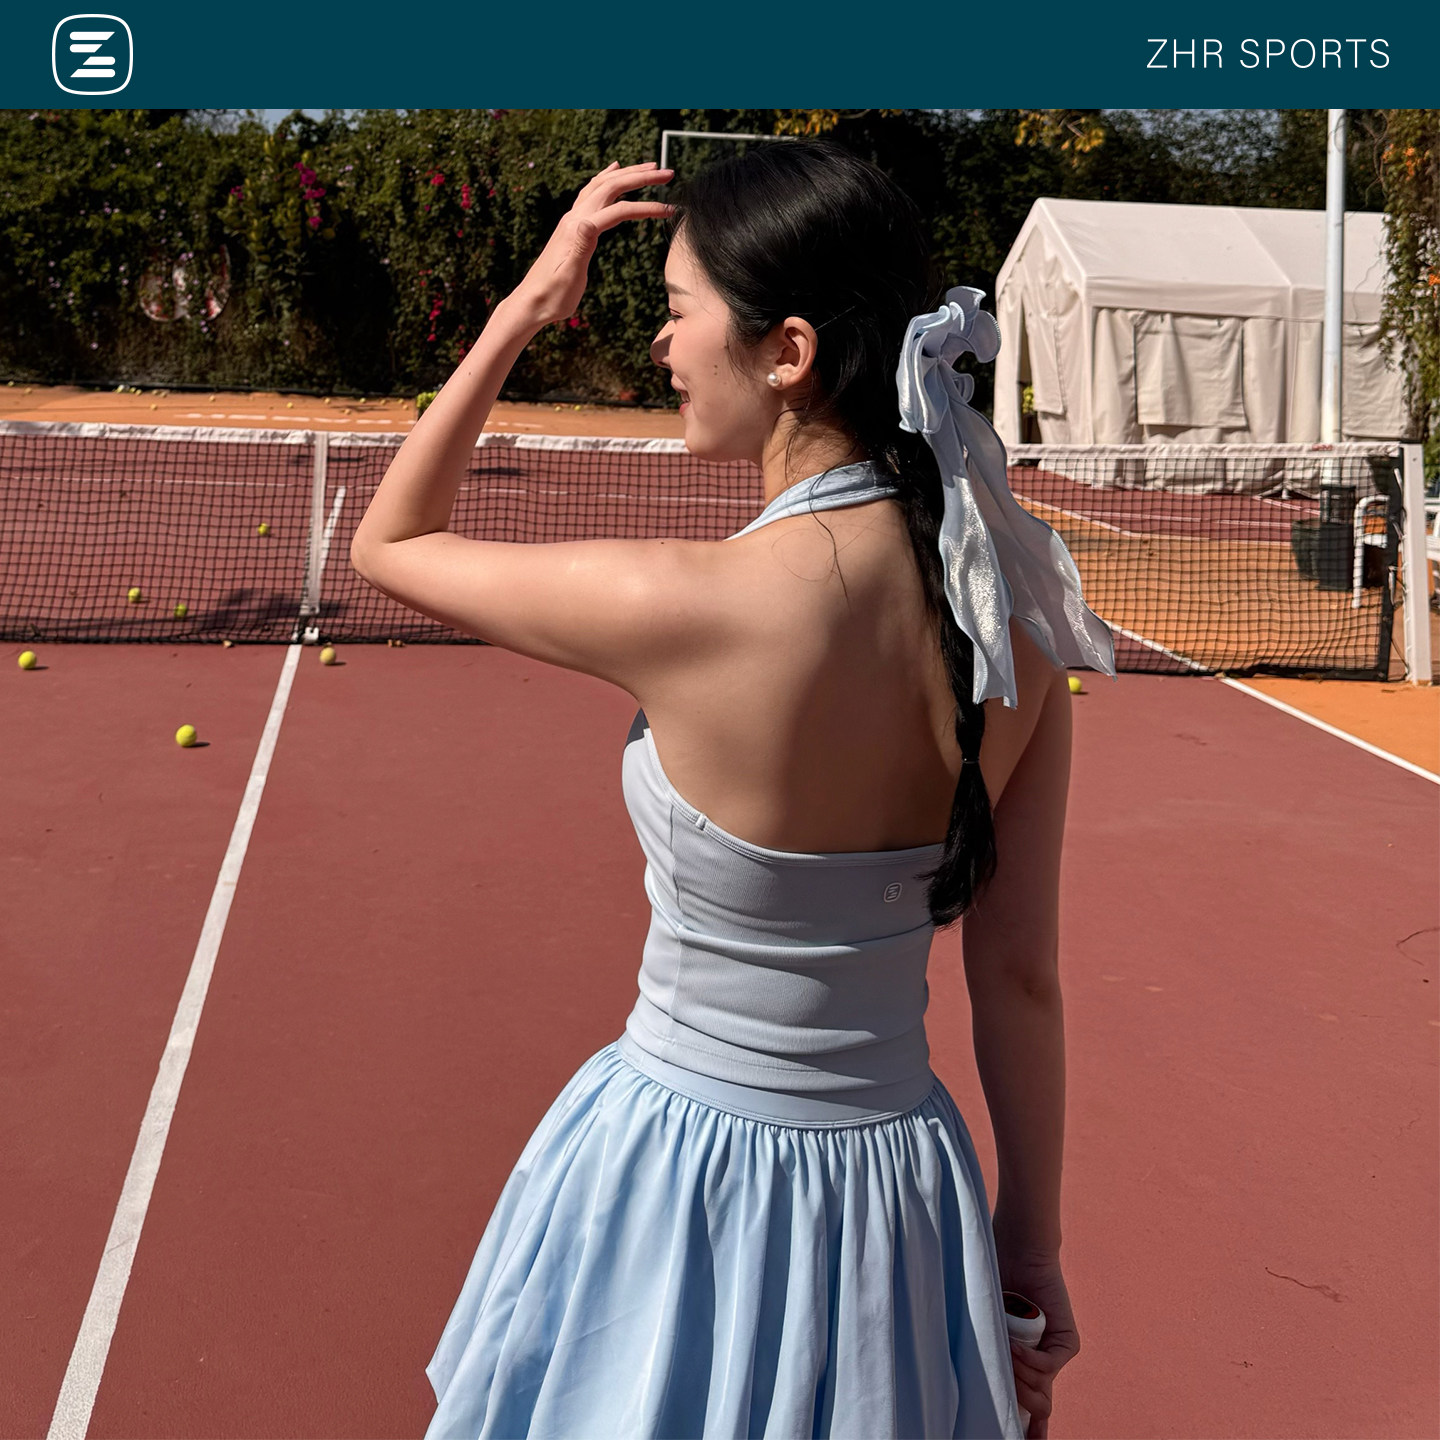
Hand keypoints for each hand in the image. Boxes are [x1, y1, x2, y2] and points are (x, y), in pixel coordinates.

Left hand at [507, 161, 672, 327]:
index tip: (669, 209)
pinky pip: (592, 192)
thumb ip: (580, 247)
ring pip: (602, 184)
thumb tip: (588, 222)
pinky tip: (614, 170)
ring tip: (649, 166)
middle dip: (641, 177)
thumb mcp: (570, 276)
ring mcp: (572, 219)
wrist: (531, 302)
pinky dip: (607, 178)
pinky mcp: (572, 225)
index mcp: (578, 230)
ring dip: (627, 173)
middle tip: (667, 173)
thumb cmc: (553, 296)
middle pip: (612, 186)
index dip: (646, 208)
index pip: (619, 210)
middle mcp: (575, 218)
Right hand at [997, 1252, 1079, 1438]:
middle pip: (1035, 1406)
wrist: (1014, 1251)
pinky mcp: (1068, 1342)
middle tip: (998, 1377)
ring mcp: (1056, 1354)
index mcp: (1023, 1365)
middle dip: (1014, 1400)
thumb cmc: (991, 1284)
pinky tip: (1012, 1344)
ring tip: (1001, 1347)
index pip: (1031, 1409)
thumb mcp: (985, 1329)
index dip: (1027, 1431)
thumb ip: (990, 1357)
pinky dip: (1027, 1360)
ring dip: (1015, 1374)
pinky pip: (1047, 1367)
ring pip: (1040, 1390)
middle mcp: (1041, 1364)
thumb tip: (988, 1395)